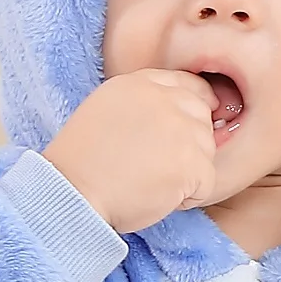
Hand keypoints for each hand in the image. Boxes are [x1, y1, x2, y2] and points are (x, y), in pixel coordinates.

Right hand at [42, 71, 217, 235]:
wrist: (73, 192)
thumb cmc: (83, 163)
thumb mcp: (106, 110)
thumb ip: (142, 103)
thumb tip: (178, 111)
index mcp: (140, 84)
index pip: (188, 85)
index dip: (194, 107)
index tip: (186, 129)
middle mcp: (164, 99)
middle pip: (202, 117)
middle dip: (190, 144)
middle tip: (158, 166)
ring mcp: (181, 129)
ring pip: (207, 150)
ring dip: (188, 172)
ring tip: (152, 181)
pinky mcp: (191, 163)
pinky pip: (207, 181)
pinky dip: (189, 197)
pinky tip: (159, 196)